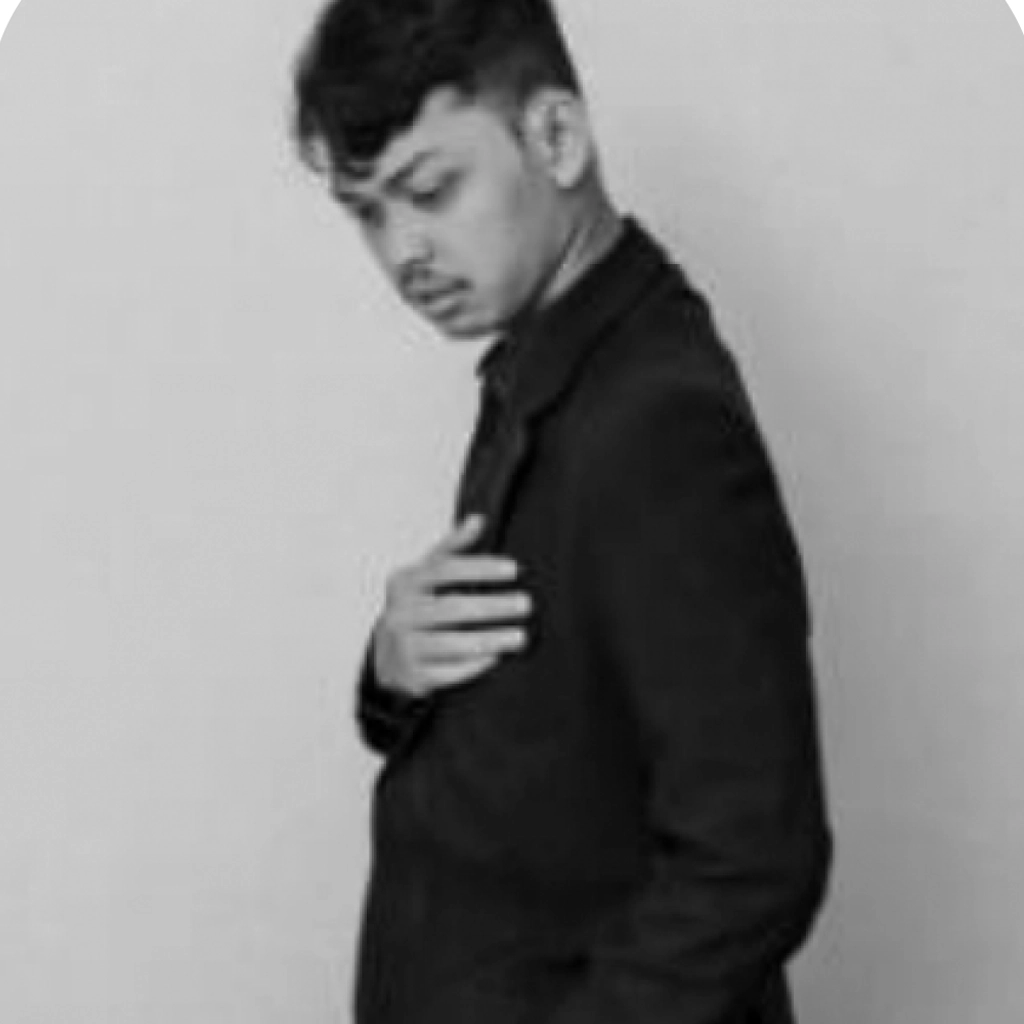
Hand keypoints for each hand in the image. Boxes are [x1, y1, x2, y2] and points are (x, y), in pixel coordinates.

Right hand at [373, 515, 531, 697]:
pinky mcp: (412, 676)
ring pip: (451, 644)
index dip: (480, 568)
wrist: (386, 656)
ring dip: (490, 640)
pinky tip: (496, 658)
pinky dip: (474, 666)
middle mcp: (399, 614)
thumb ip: (452, 548)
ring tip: (520, 637)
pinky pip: (448, 672)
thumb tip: (478, 519)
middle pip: (451, 608)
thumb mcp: (426, 575)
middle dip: (493, 606)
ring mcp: (403, 647)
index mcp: (405, 582)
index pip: (443, 569)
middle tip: (526, 604)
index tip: (514, 569)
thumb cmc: (417, 607)